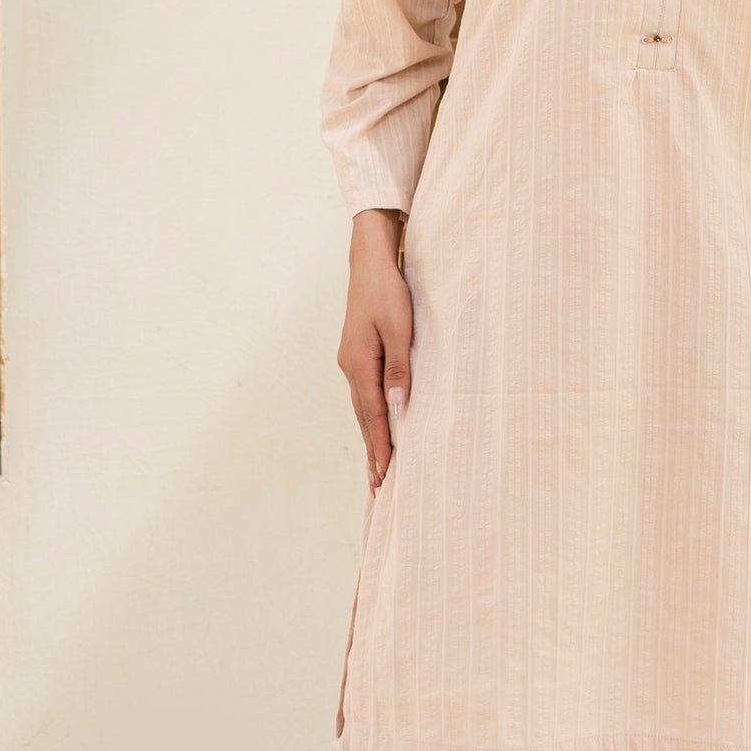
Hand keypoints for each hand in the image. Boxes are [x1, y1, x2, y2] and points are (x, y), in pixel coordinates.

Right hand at [338, 208, 411, 492]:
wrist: (369, 262)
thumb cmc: (388, 292)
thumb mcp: (399, 328)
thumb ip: (400, 368)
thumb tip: (398, 407)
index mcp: (359, 363)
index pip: (372, 415)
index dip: (380, 447)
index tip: (385, 476)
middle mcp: (350, 367)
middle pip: (363, 418)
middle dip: (373, 453)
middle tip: (378, 488)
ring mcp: (351, 361)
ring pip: (362, 408)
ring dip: (371, 438)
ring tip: (377, 469)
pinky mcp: (357, 355)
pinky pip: (364, 394)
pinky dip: (371, 417)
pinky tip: (377, 428)